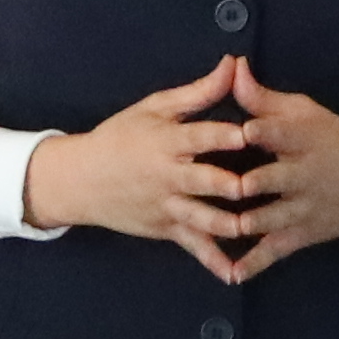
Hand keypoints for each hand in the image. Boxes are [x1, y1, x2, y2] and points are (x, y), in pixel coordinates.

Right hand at [17, 63, 267, 265]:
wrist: (81, 179)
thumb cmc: (120, 137)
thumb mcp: (154, 108)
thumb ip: (199, 92)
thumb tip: (234, 64)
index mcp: (166, 141)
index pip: (198, 136)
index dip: (223, 134)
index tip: (250, 132)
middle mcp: (167, 176)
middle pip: (202, 181)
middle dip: (228, 184)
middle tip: (257, 186)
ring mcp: (167, 206)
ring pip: (201, 218)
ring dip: (228, 224)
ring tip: (256, 229)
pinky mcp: (167, 228)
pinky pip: (194, 246)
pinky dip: (213, 261)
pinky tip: (236, 273)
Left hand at [206, 80, 338, 276]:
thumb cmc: (331, 140)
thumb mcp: (303, 112)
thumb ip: (262, 97)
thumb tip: (232, 66)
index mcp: (302, 138)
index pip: (278, 132)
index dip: (257, 131)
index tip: (234, 130)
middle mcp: (302, 175)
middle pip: (272, 179)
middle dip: (246, 184)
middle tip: (212, 186)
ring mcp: (301, 208)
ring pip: (269, 218)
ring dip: (240, 223)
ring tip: (207, 226)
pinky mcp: (300, 234)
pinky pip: (274, 251)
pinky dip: (253, 263)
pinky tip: (228, 273)